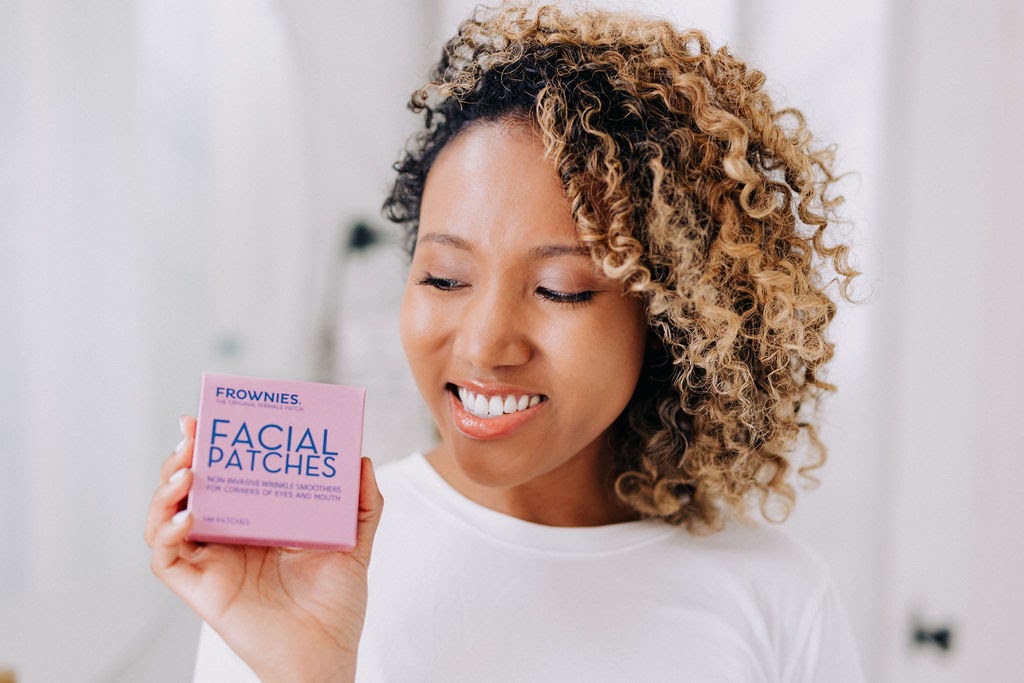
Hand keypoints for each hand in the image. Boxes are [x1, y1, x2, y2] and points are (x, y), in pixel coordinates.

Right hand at [144, 416, 382, 681]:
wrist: (327, 652)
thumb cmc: (336, 603)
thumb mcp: (356, 542)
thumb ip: (363, 503)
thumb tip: (361, 459)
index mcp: (259, 519)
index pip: (226, 474)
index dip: (210, 445)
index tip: (206, 417)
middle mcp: (229, 536)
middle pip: (189, 489)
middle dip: (181, 458)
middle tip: (191, 435)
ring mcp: (211, 561)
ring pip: (166, 518)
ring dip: (166, 491)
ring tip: (187, 472)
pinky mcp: (200, 588)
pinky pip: (167, 558)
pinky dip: (167, 534)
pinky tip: (189, 518)